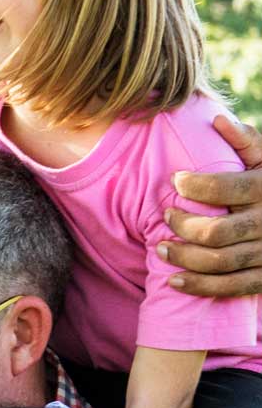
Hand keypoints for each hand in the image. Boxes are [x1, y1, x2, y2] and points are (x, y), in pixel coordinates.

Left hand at [162, 115, 261, 297]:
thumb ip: (246, 142)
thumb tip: (218, 119)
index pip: (230, 188)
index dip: (197, 185)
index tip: (175, 180)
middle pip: (217, 231)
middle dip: (184, 224)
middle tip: (166, 214)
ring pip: (219, 262)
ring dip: (183, 257)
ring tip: (160, 247)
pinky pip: (230, 288)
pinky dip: (199, 286)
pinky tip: (173, 281)